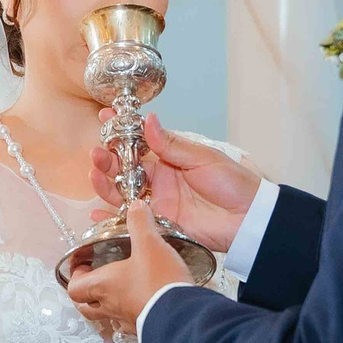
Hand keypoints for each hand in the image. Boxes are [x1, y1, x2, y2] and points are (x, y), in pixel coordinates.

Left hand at [66, 202, 190, 331]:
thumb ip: (140, 223)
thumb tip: (135, 207)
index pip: (74, 288)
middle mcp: (110, 306)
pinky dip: (130, 313)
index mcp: (104, 285)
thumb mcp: (150, 244)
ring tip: (121, 290)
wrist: (181, 316)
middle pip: (85, 307)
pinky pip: (129, 323)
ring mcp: (126, 321)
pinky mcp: (144, 330)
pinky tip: (143, 302)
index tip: (85, 266)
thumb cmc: (158, 280)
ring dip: (108, 304)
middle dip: (87, 294)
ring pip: (107, 316)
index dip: (76, 276)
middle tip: (97, 280)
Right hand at [89, 117, 261, 250]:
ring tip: (94, 174)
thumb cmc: (233, 183)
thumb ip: (171, 144)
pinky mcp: (160, 224)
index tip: (106, 118)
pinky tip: (97, 211)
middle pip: (126, 169)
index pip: (140, 143)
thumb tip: (147, 119)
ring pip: (124, 193)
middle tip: (96, 153)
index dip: (122, 132)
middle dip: (108, 159)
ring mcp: (159, 203)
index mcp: (171, 159)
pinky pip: (132, 220)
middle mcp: (161, 180)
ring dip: (106, 184)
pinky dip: (112, 217)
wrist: (249, 218)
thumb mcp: (202, 157)